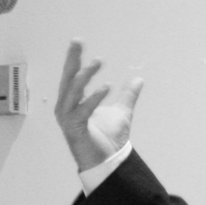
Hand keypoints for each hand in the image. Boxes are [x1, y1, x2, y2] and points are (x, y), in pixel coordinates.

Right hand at [54, 39, 143, 171]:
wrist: (109, 162)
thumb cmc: (110, 139)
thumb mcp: (122, 111)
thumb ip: (128, 95)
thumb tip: (138, 79)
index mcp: (74, 101)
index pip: (73, 76)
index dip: (74, 59)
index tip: (78, 41)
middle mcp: (67, 108)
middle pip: (68, 79)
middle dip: (72, 60)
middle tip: (77, 42)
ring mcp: (68, 118)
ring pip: (72, 92)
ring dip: (85, 76)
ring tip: (98, 61)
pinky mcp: (75, 129)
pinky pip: (82, 111)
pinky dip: (93, 98)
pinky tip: (106, 87)